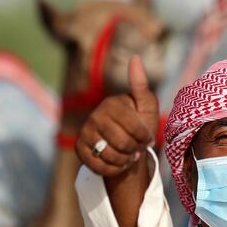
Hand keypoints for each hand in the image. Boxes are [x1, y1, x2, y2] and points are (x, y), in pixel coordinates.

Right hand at [76, 56, 159, 176]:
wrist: (125, 144)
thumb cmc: (139, 123)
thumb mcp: (146, 105)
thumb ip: (141, 85)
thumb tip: (135, 58)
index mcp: (112, 104)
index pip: (134, 127)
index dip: (144, 137)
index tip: (147, 137)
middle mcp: (95, 116)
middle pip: (122, 143)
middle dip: (135, 149)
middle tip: (137, 147)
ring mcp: (85, 133)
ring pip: (111, 156)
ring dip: (125, 160)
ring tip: (128, 154)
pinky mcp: (79, 149)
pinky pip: (100, 167)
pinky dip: (114, 169)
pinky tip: (118, 161)